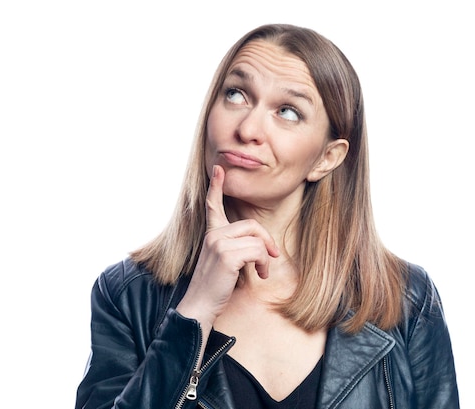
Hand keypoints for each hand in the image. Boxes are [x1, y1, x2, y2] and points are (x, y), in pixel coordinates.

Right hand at [176, 165, 279, 327]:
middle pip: (252, 225)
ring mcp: (219, 243)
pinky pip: (258, 251)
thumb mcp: (224, 262)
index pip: (213, 205)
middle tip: (274, 256)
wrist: (200, 305)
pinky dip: (263, 264)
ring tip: (262, 272)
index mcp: (212, 234)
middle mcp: (213, 235)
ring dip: (266, 258)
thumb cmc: (215, 287)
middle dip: (267, 240)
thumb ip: (236, 248)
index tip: (219, 169)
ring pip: (257, 240)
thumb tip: (262, 246)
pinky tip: (259, 275)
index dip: (216, 187)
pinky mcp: (227, 255)